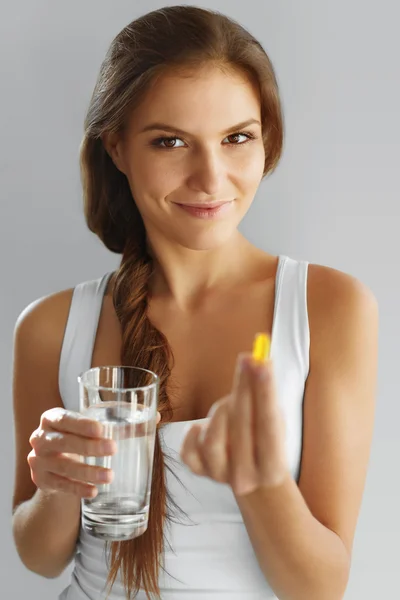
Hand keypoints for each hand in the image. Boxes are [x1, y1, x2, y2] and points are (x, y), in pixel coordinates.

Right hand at [28, 407, 160, 498]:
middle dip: (89, 447)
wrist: (57, 466)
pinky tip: (93, 492)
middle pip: (63, 442)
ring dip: (87, 472)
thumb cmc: (81, 439)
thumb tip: (157, 416)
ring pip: (63, 466)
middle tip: (113, 449)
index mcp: (53, 418)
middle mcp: (40, 437)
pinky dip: (77, 489)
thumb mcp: (95, 428)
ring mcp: (38, 460)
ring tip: (110, 476)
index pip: (64, 418)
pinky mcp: (41, 481)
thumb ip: (124, 421)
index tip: (100, 429)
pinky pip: (60, 486)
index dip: (80, 424)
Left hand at [179, 354, 288, 496]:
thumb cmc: (264, 439)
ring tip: (230, 402)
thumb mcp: (274, 420)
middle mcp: (245, 478)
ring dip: (221, 410)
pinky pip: (189, 447)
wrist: (252, 474)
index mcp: (272, 469)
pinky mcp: (198, 470)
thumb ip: (266, 395)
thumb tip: (257, 360)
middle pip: (240, 428)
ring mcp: (220, 476)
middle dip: (245, 389)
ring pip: (212, 438)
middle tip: (248, 360)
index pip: (268, 426)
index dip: (265, 393)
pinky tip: (204, 425)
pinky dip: (194, 431)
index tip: (262, 364)